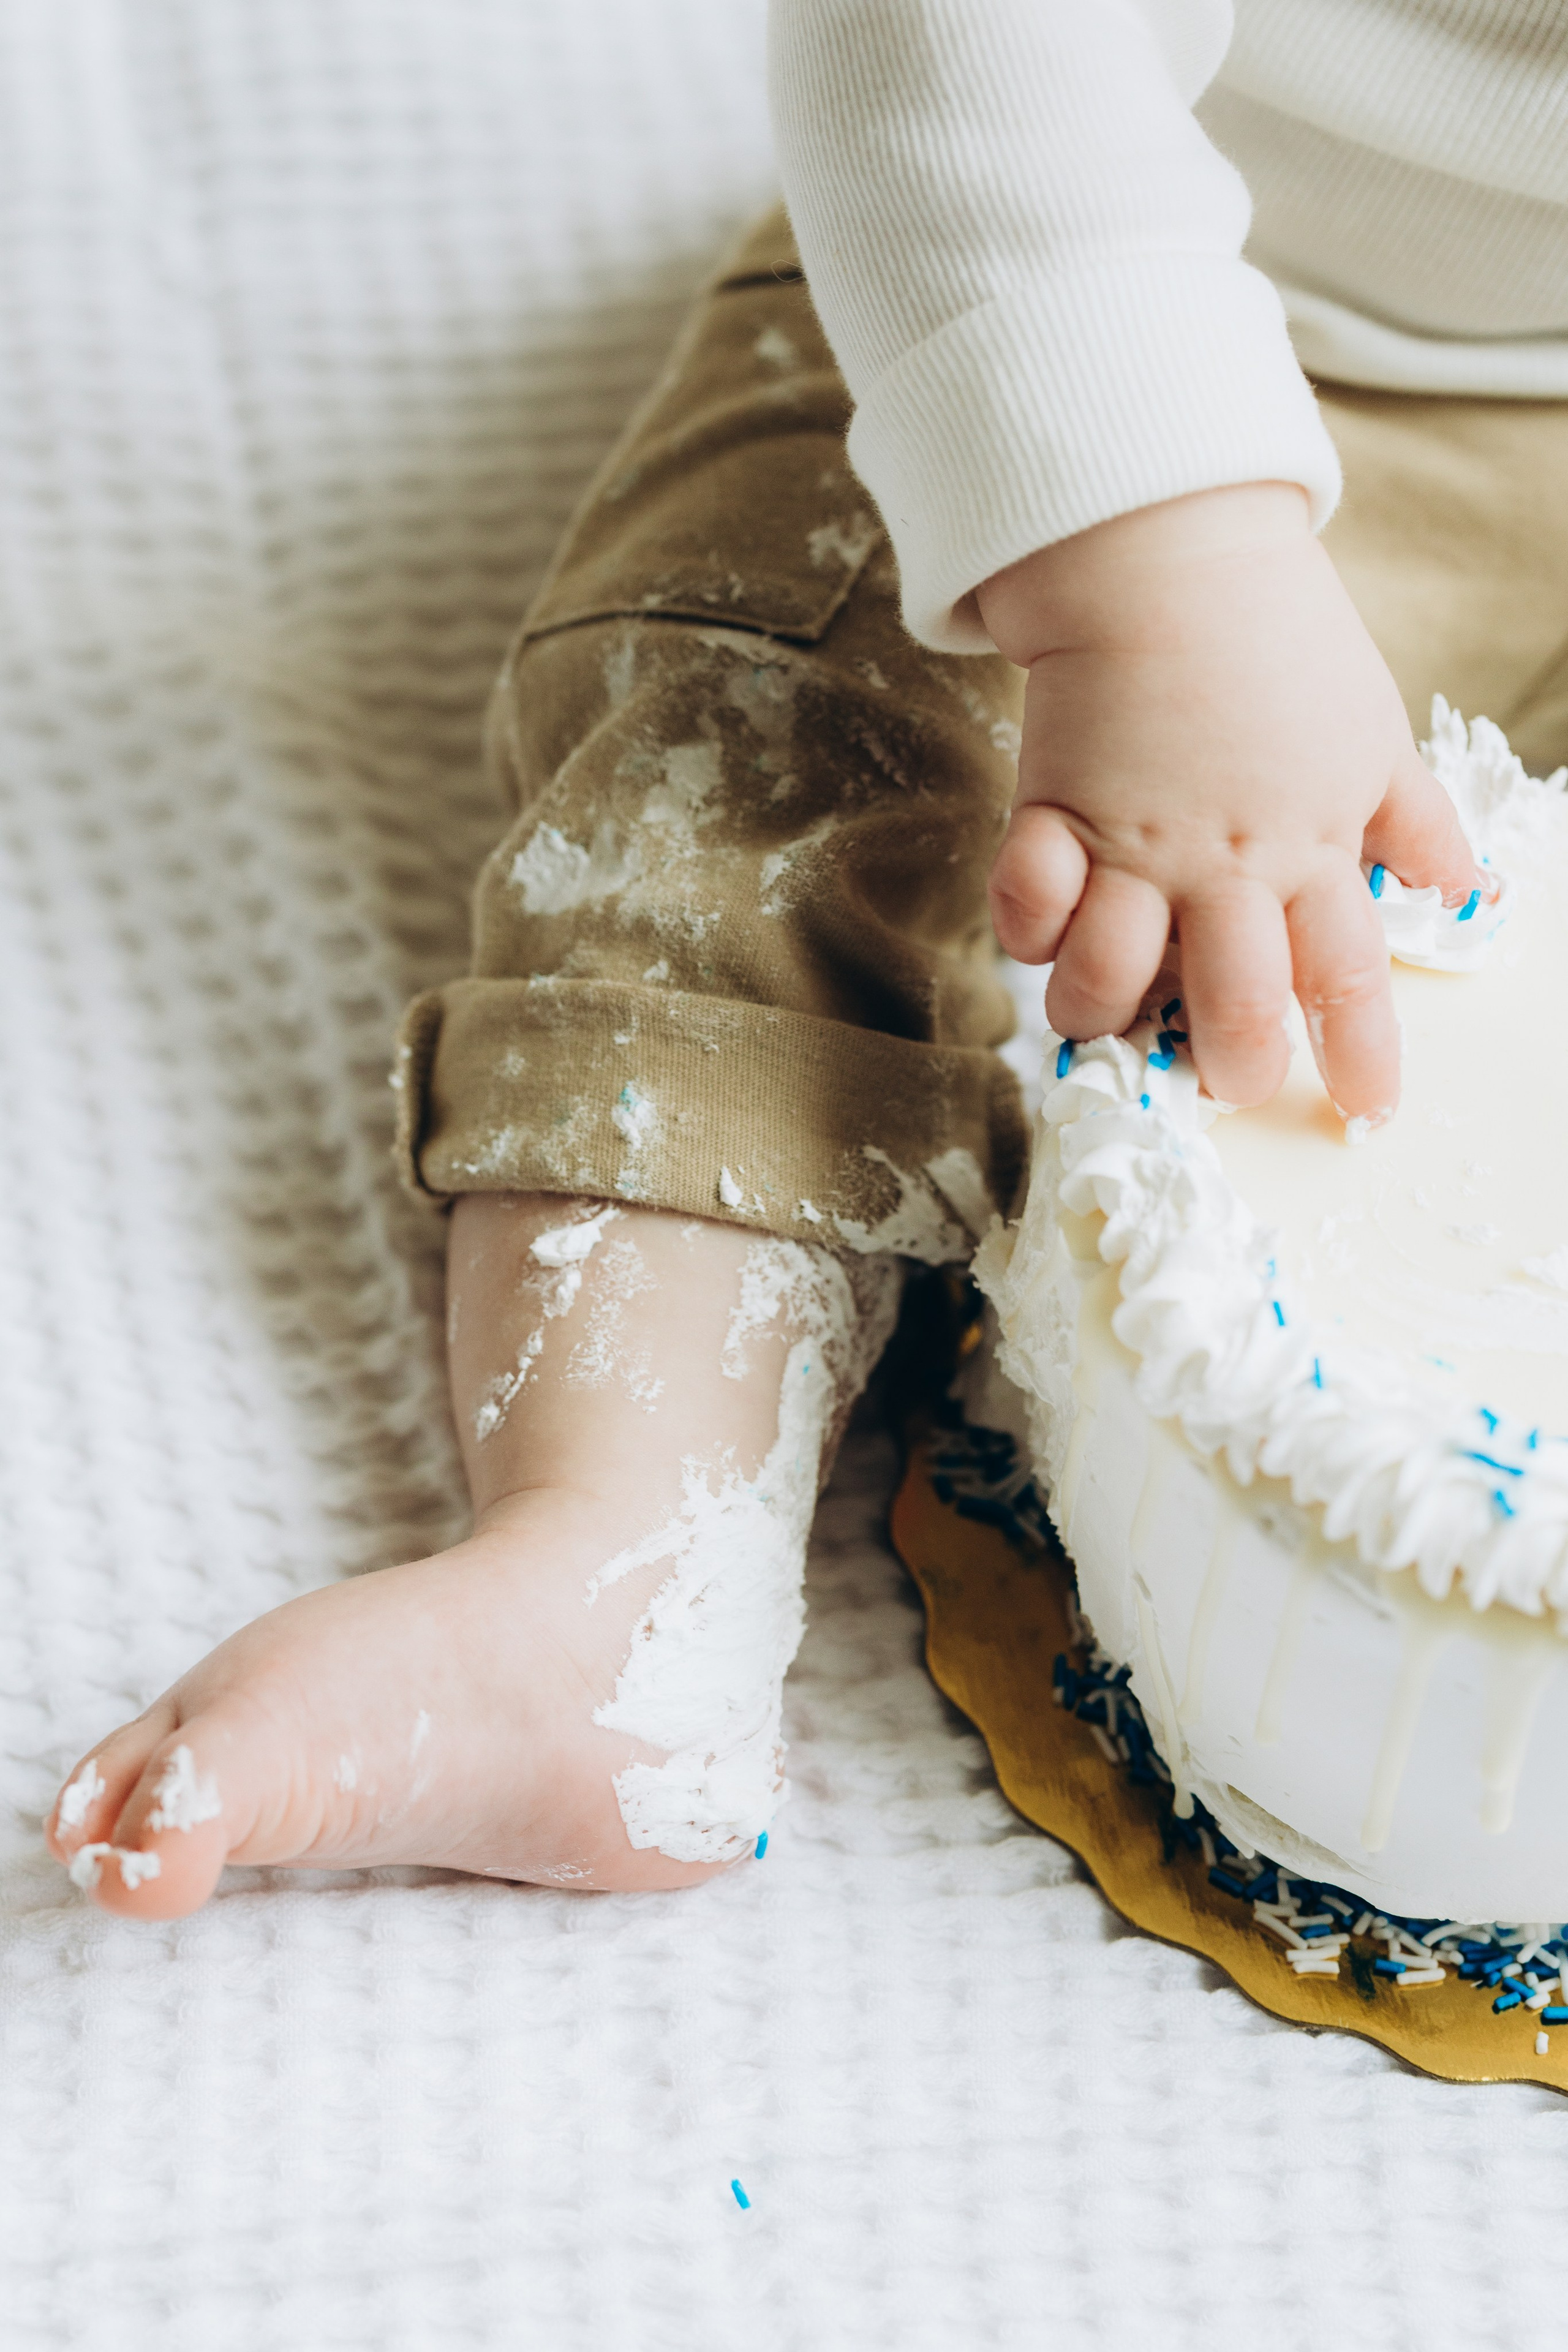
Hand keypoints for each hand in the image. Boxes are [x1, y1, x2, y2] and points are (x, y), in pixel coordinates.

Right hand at [974, 485, 1482, 1120]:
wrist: (1169, 555)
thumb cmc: (1279, 640)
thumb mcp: (1372, 729)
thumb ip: (1413, 817)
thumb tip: (1459, 885)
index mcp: (1312, 850)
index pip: (1350, 980)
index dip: (1363, 1056)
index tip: (1366, 1112)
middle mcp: (1227, 868)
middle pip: (1235, 1011)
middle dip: (1231, 1071)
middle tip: (1220, 1080)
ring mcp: (1135, 848)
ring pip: (1110, 984)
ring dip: (1103, 1016)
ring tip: (1106, 1013)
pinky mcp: (1052, 816)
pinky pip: (1024, 913)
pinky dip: (1027, 934)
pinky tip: (1044, 929)